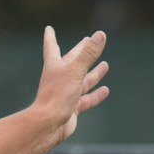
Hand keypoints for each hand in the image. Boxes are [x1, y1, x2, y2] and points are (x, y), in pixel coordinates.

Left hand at [35, 26, 110, 144]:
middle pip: (71, 61)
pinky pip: (86, 99)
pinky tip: (105, 90)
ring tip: (105, 65)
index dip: (50, 37)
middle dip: (80, 51)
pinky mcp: (71, 108)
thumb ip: (89, 54)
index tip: (48, 28)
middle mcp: (59, 78)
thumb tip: (100, 35)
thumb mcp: (75, 71)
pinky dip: (96, 95)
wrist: (49, 124)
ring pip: (82, 81)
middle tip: (87, 41)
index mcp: (54, 66)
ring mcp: (65, 94)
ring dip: (93, 73)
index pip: (51, 47)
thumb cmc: (57, 95)